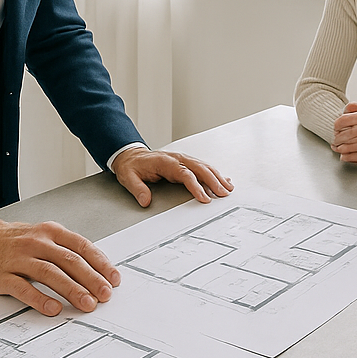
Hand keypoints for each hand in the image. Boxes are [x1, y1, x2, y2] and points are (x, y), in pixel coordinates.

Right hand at [0, 213, 119, 316]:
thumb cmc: (17, 241)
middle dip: (91, 279)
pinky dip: (40, 299)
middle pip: (69, 261)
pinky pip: (23, 288)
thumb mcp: (45, 236)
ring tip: (87, 303)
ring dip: (71, 290)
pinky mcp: (2, 275)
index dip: (100, 263)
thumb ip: (68, 250)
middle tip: (105, 295)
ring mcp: (19, 259)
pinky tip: (53, 308)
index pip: (81, 246)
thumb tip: (98, 270)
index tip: (114, 279)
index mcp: (51, 232)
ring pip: (49, 273)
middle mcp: (37, 243)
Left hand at [113, 147, 232, 205]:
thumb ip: (137, 189)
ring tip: (228, 188)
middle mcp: (177, 159)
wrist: (131, 156)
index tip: (204, 198)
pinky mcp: (185, 163)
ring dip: (217, 177)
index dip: (196, 186)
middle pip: (199, 168)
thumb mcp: (128, 177)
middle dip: (214, 181)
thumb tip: (145, 201)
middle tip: (223, 194)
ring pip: (204, 167)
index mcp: (165, 162)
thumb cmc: (132, 166)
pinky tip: (224, 180)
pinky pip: (203, 167)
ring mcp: (183, 159)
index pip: (185, 173)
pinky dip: (214, 174)